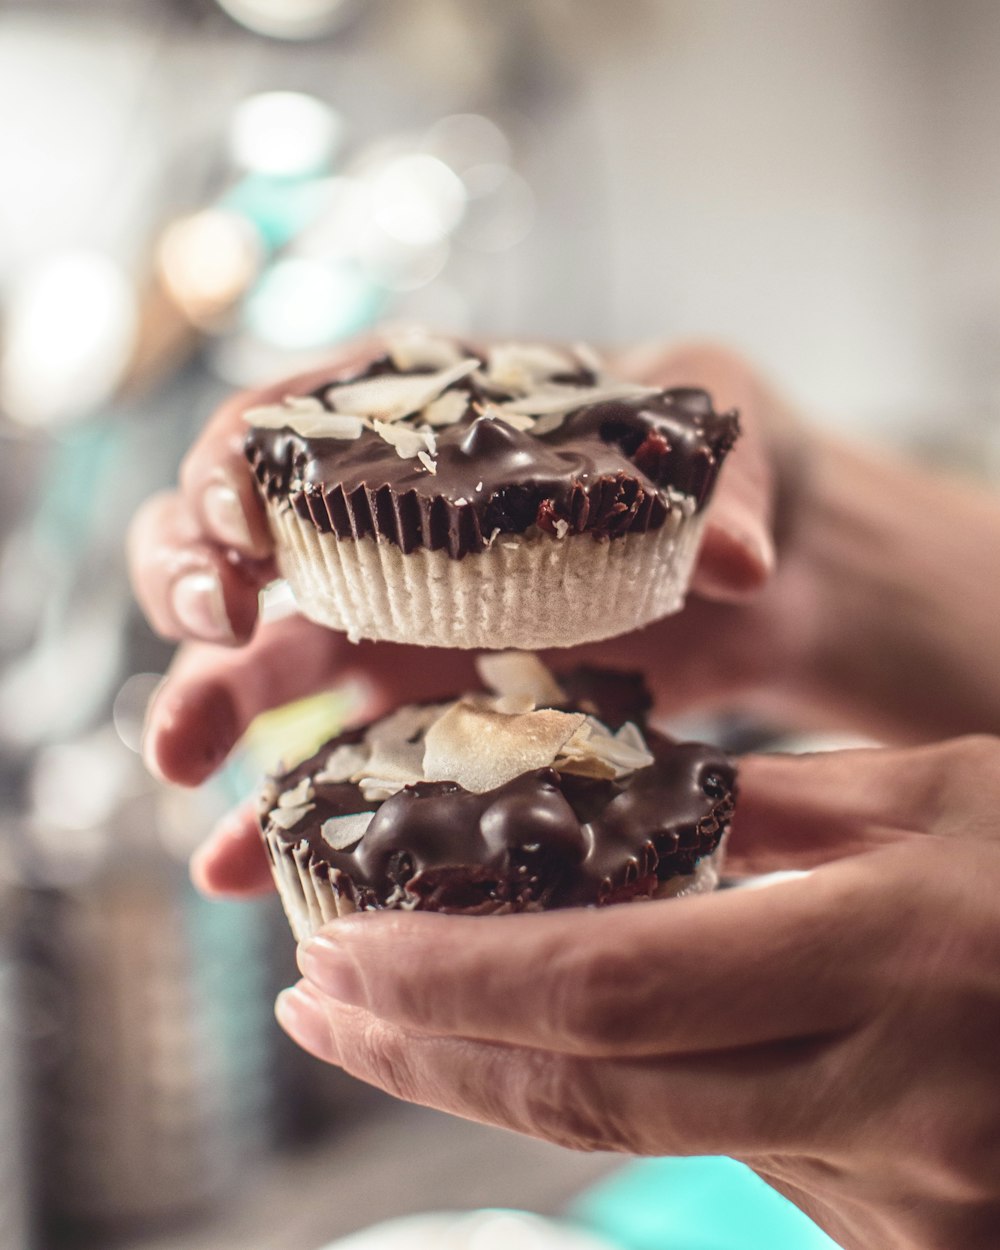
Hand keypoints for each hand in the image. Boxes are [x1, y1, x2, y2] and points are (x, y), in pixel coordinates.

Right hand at [129, 338, 782, 892]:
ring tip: (177, 760)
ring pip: (261, 652)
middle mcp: (385, 520)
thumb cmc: (711, 465)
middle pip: (240, 536)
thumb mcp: (720, 428)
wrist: (745, 571)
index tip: (246, 520)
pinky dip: (273, 812)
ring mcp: (393, 622)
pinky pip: (328, 757)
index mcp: (428, 419)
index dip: (241, 459)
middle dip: (188, 570)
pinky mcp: (421, 712)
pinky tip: (232, 866)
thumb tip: (736, 564)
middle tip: (209, 622)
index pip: (294, 418)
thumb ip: (721, 482)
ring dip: (202, 698)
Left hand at [276, 736, 999, 1249]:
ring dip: (499, 1082)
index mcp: (904, 953)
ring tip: (395, 1019)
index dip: (456, 976)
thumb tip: (619, 799)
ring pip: (646, 1141)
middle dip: (427, 1051)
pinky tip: (559, 1051)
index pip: (618, 982)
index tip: (333, 949)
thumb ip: (780, 806)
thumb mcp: (948, 801)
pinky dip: (621, 1103)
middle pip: (598, 1091)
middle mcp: (902, 1096)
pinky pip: (732, 1165)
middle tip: (316, 997)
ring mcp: (915, 1195)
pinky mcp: (917, 1239)